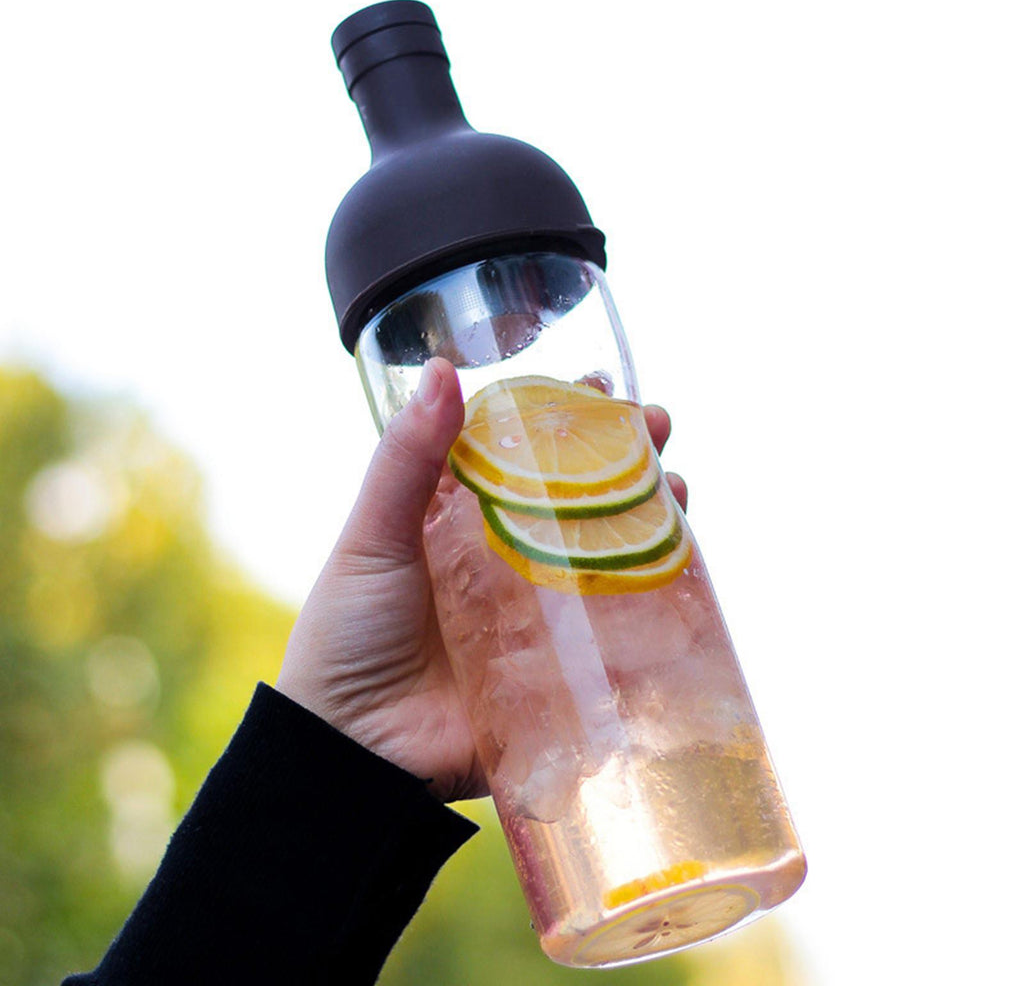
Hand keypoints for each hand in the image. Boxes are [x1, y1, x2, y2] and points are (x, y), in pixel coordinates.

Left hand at [276, 358, 687, 801]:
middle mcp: (509, 560)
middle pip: (580, 499)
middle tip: (658, 429)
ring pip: (610, 555)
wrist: (354, 751)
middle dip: (627, 459)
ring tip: (678, 487)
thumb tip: (441, 370)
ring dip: (653, 518)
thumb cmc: (348, 634)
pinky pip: (620, 632)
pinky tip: (684, 574)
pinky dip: (658, 603)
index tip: (601, 386)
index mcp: (463, 521)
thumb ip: (405, 460)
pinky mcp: (562, 668)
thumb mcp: (373, 537)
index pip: (525, 456)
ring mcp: (541, 615)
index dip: (566, 419)